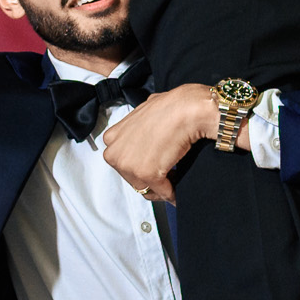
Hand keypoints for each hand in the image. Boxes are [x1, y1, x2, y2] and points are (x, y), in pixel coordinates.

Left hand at [101, 83, 221, 202]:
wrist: (187, 109)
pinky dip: (172, 192)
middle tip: (167, 178)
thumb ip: (139, 128)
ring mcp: (128, 165)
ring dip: (161, 187)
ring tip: (174, 182)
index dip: (142, 167)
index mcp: (111, 138)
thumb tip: (149, 136)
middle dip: (150, 180)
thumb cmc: (172, 107)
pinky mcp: (146, 174)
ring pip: (145, 188)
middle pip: (132, 178)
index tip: (155, 168)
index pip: (124, 162)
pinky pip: (162, 192)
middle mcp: (114, 152)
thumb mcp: (145, 114)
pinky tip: (178, 186)